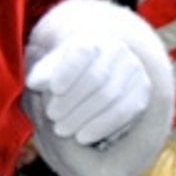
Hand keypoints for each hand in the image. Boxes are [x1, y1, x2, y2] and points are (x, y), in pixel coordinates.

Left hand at [25, 32, 151, 146]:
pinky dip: (102, 126)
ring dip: (84, 117)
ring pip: (110, 97)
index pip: (82, 52)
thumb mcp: (51, 67)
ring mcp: (133, 71)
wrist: (99, 69)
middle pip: (95, 78)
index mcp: (93, 38)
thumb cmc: (67, 68)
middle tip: (52, 118)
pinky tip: (83, 137)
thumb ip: (43, 73)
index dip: (67, 70)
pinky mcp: (142, 92)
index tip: (53, 89)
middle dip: (71, 101)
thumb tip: (34, 83)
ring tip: (62, 130)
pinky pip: (125, 112)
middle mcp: (118, 51)